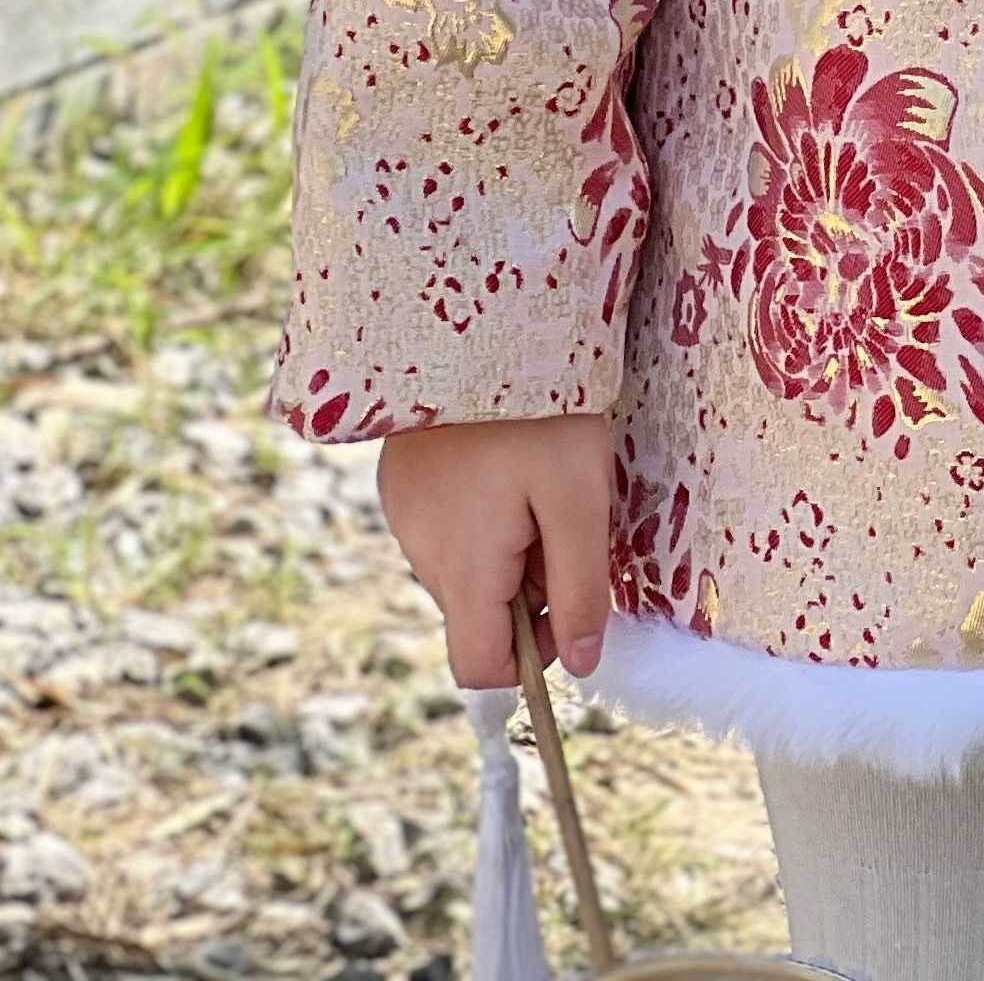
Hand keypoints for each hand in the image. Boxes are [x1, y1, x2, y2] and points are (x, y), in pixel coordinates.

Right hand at [375, 412, 614, 688]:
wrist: (478, 314)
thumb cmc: (540, 407)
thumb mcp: (580, 495)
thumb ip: (582, 586)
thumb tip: (581, 665)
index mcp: (460, 567)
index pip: (480, 668)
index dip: (533, 656)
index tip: (570, 597)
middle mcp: (419, 550)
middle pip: (478, 614)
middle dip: (528, 586)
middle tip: (561, 513)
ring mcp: (404, 510)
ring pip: (464, 567)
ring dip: (506, 546)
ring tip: (534, 474)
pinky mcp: (402, 477)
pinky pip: (446, 524)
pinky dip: (480, 512)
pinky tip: (502, 455)